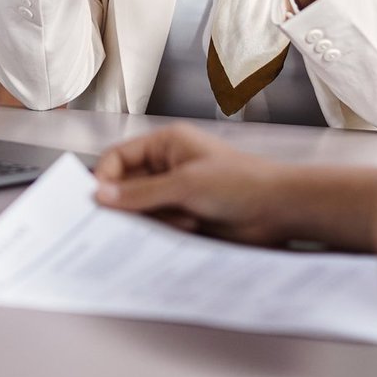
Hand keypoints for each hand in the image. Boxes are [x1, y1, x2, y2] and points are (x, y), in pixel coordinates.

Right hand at [94, 124, 285, 245]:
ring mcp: (177, 192)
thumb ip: (140, 193)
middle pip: (127, 186)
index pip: (119, 158)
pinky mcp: (186, 216)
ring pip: (142, 209)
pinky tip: (184, 231)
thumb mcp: (184, 185)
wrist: (279, 209)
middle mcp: (168, 166)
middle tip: (126, 220)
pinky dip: (164, 232)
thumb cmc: (241, 183)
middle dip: (130, 204)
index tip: (97, 202)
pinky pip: (159, 226)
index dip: (105, 179)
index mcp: (166, 144)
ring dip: (154, 220)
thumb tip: (101, 195)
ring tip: (181, 221)